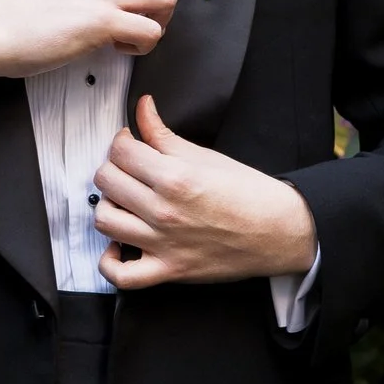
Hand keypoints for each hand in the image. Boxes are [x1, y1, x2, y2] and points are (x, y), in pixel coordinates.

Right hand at [0, 0, 177, 84]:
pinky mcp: (103, 21)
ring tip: (128, 35)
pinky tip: (117, 47)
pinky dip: (142, 46)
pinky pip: (151, 32)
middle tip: (135, 24)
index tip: (130, 5)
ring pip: (167, 0)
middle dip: (159, 7)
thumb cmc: (29, 7)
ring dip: (156, 24)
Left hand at [95, 95, 317, 288]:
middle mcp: (164, 210)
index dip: (121, 142)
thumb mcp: (206, 156)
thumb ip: (164, 134)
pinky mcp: (168, 270)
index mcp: (175, 176)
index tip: (130, 144)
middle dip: (113, 168)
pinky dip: (110, 262)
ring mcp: (163, 243)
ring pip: (105, 220)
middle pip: (107, 181)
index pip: (120, 151)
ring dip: (108, 205)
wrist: (278, 230)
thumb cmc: (248, 193)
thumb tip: (143, 108)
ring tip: (123, 201)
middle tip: (128, 169)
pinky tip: (118, 245)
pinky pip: (122, 275)